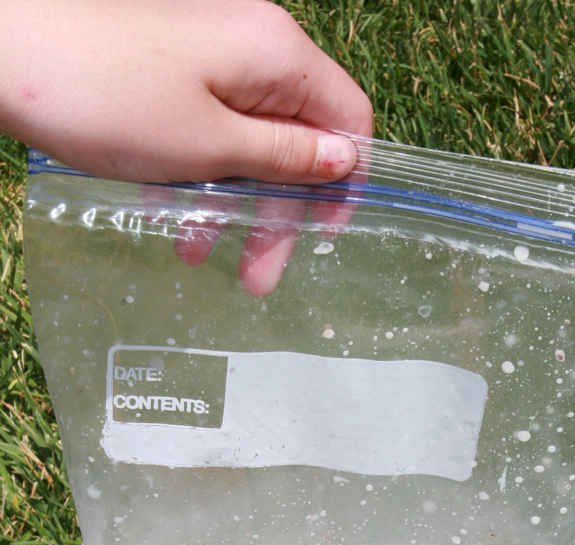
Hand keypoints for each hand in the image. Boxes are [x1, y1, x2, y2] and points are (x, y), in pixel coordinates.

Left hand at [0, 0, 372, 292]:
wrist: (6, 50)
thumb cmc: (108, 97)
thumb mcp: (211, 144)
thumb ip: (286, 157)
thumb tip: (342, 161)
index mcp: (276, 53)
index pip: (349, 117)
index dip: (344, 181)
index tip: (322, 236)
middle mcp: (251, 44)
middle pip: (296, 138)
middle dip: (279, 212)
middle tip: (259, 279)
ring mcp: (208, 53)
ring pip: (247, 140)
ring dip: (233, 203)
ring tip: (200, 256)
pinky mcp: (170, 67)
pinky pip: (206, 127)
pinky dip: (198, 174)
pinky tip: (172, 214)